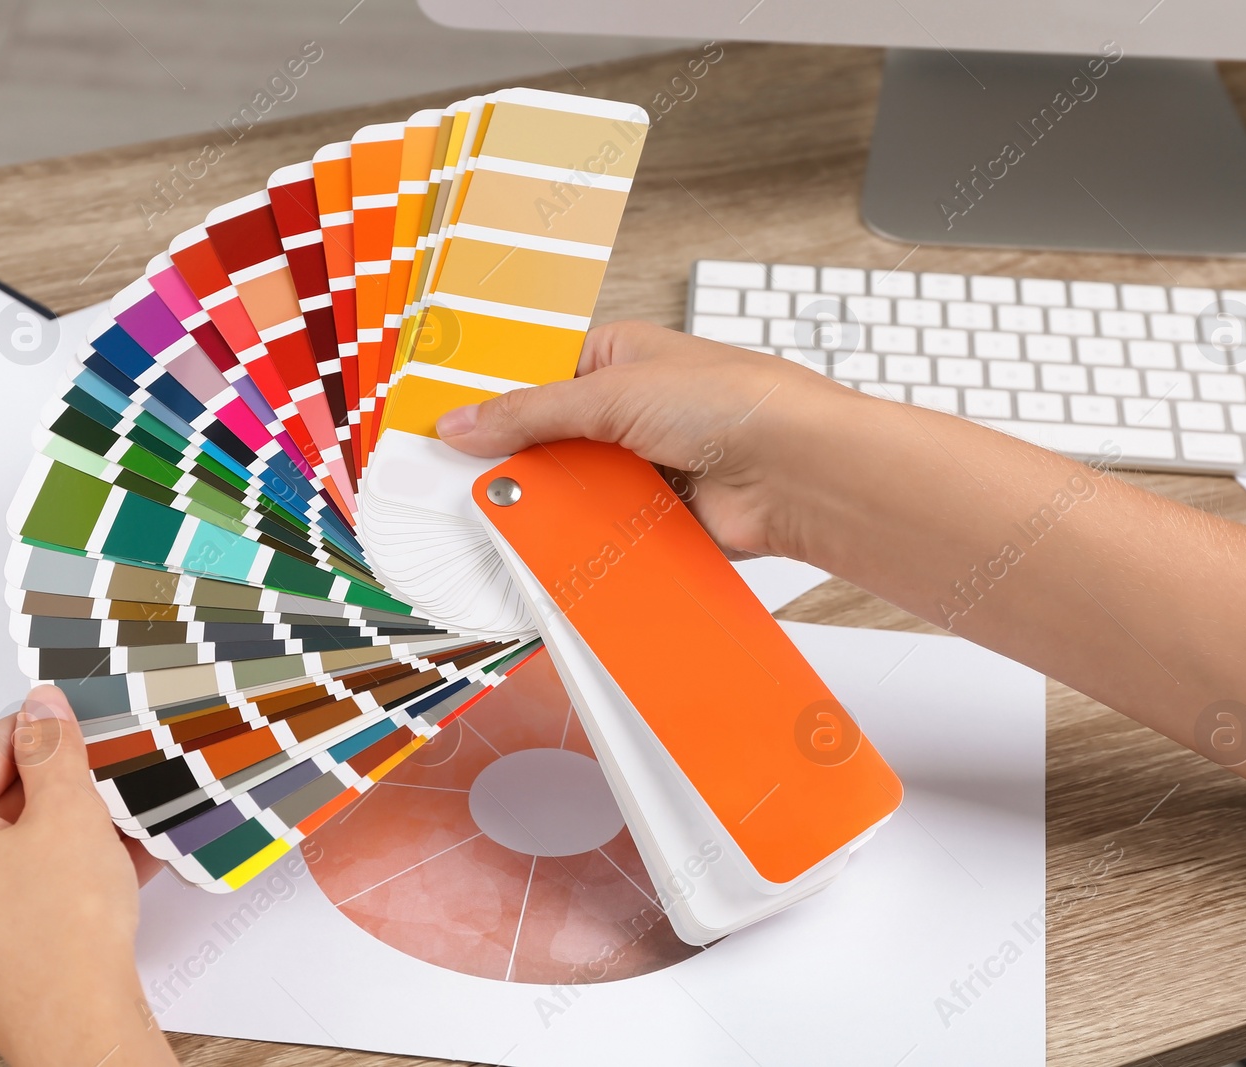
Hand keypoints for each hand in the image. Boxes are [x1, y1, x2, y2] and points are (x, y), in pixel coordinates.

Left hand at [0, 686, 175, 1066]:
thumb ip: (54, 749)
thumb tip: (42, 710)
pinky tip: (122, 855)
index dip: (48, 736)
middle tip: (112, 777)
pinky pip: (23, 878)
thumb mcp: (68, 813)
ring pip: (16, 838)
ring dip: (75, 824)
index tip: (88, 730)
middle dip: (64, 785)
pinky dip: (67, 863)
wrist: (78, 1023)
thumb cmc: (59, 934)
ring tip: (126, 817)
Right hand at [435, 320, 859, 559]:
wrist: (800, 471)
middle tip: (464, 482)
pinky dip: (582, 540)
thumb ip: (531, 413)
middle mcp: (631, 410)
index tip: (445, 425)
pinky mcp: (660, 517)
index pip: (537, 377)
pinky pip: (604, 531)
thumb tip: (463, 422)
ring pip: (573, 490)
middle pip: (549, 441)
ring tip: (502, 519)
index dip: (494, 401)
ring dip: (550, 504)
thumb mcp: (613, 393)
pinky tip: (550, 549)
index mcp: (619, 358)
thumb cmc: (734, 401)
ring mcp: (645, 466)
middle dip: (517, 462)